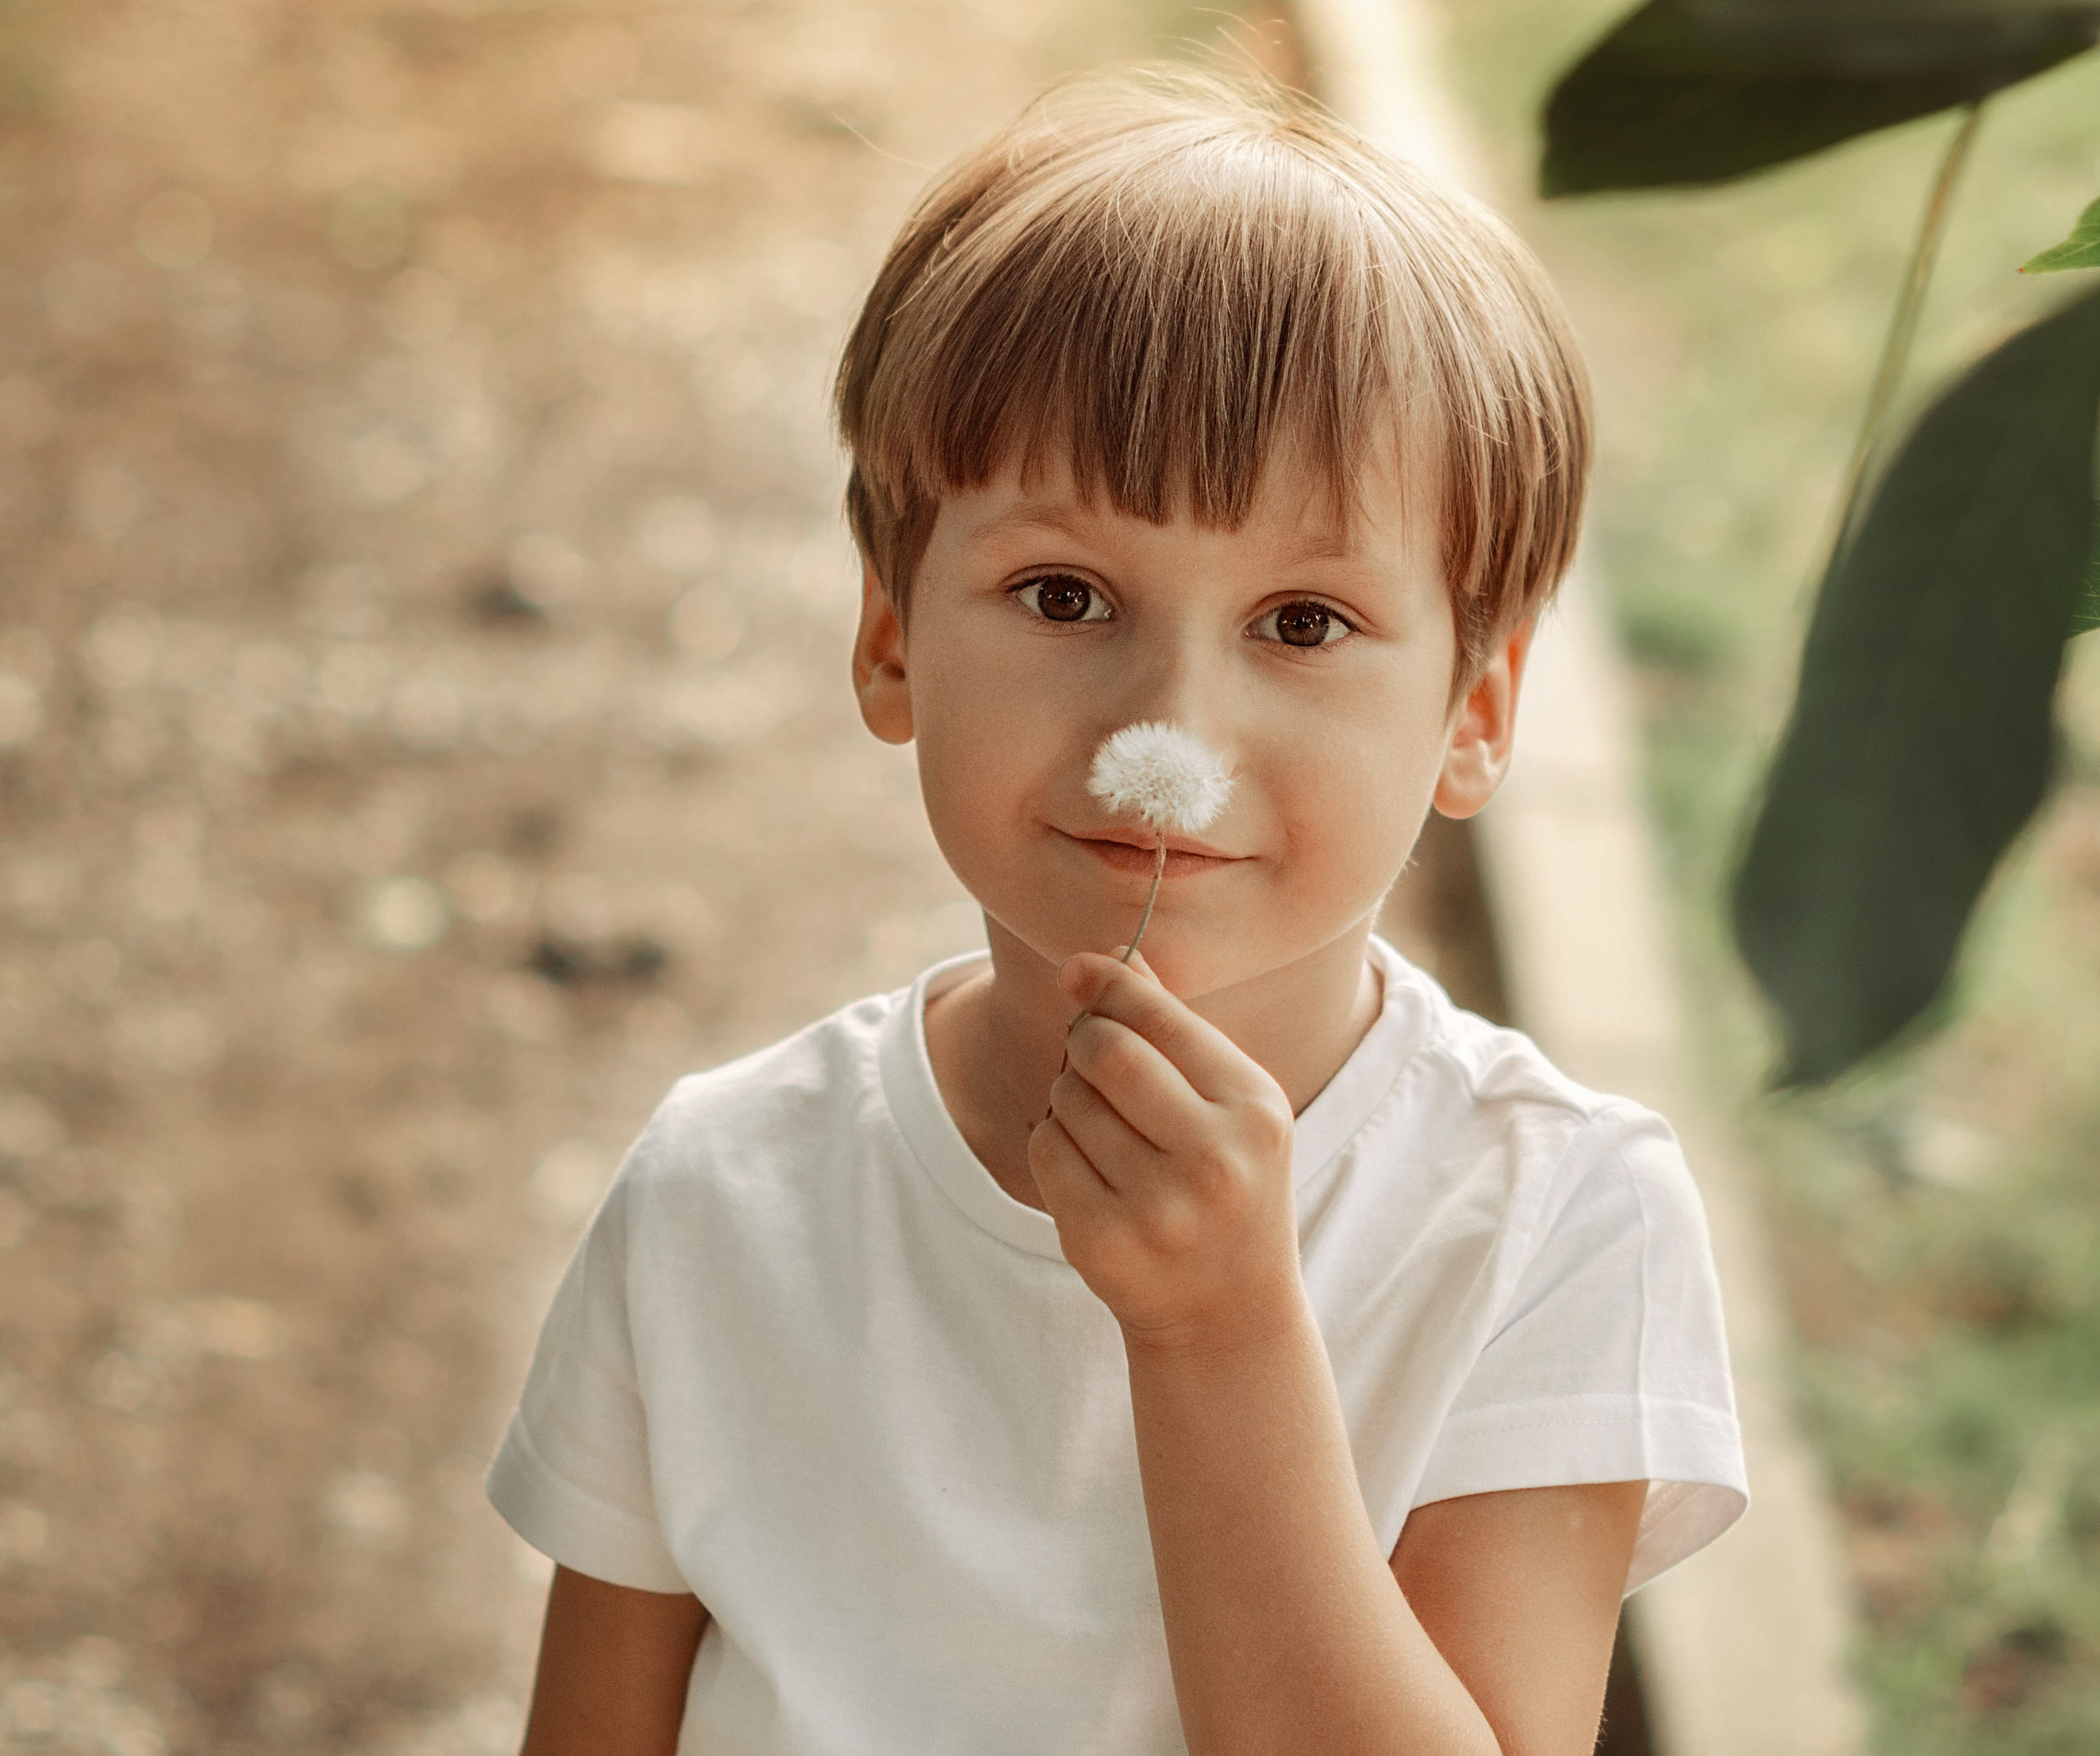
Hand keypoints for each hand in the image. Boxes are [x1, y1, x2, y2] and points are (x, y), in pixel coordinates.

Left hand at [1028, 951, 1302, 1352]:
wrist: (1228, 1311)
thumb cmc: (1226, 1182)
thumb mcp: (1227, 1104)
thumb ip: (1173, 1027)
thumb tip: (1110, 952)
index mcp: (1254, 1109)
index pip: (1161, 1020)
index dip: (1109, 983)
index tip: (1078, 969)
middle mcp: (1214, 1159)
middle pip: (1105, 1051)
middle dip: (1083, 1040)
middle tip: (1090, 1054)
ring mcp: (1157, 1208)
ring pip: (1067, 1099)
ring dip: (1067, 1095)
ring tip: (1103, 1124)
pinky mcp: (1102, 1242)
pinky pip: (1044, 1149)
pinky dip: (1052, 1140)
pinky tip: (1086, 1163)